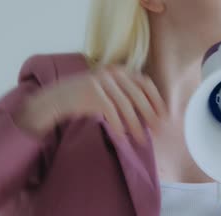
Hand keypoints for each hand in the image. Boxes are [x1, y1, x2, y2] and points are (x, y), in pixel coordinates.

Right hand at [15, 65, 167, 143]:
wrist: (56, 98)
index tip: (164, 116)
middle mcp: (112, 72)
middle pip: (138, 95)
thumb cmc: (86, 99)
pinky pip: (110, 112)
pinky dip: (118, 126)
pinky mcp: (92, 91)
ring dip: (135, 125)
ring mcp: (101, 80)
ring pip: (125, 106)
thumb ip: (126, 95)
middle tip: (157, 130)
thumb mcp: (107, 90)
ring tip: (141, 140)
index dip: (157, 100)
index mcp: (119, 70)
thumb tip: (151, 115)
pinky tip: (121, 138)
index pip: (145, 82)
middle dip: (150, 114)